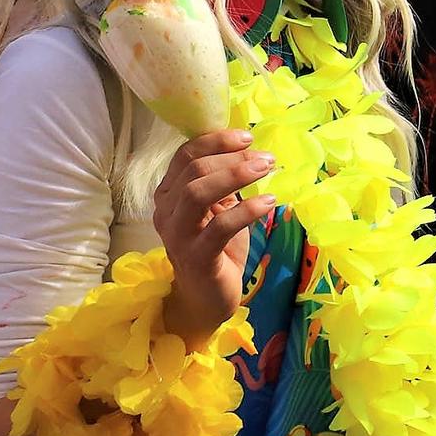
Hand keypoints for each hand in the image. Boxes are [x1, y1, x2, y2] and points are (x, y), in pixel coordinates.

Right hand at [152, 130, 274, 344]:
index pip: (185, 155)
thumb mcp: (220, 208)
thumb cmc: (216, 248)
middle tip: (265, 158)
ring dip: (235, 176)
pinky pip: (219, 227)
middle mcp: (166, 211)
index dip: (215, 141)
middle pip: (192, 170)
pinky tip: (269, 202)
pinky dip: (247, 210)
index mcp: (169, 194)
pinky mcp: (196, 257)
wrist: (207, 298)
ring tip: (267, 169)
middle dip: (232, 157)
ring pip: (197, 193)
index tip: (247, 137)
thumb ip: (224, 181)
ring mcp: (178, 236)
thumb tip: (249, 149)